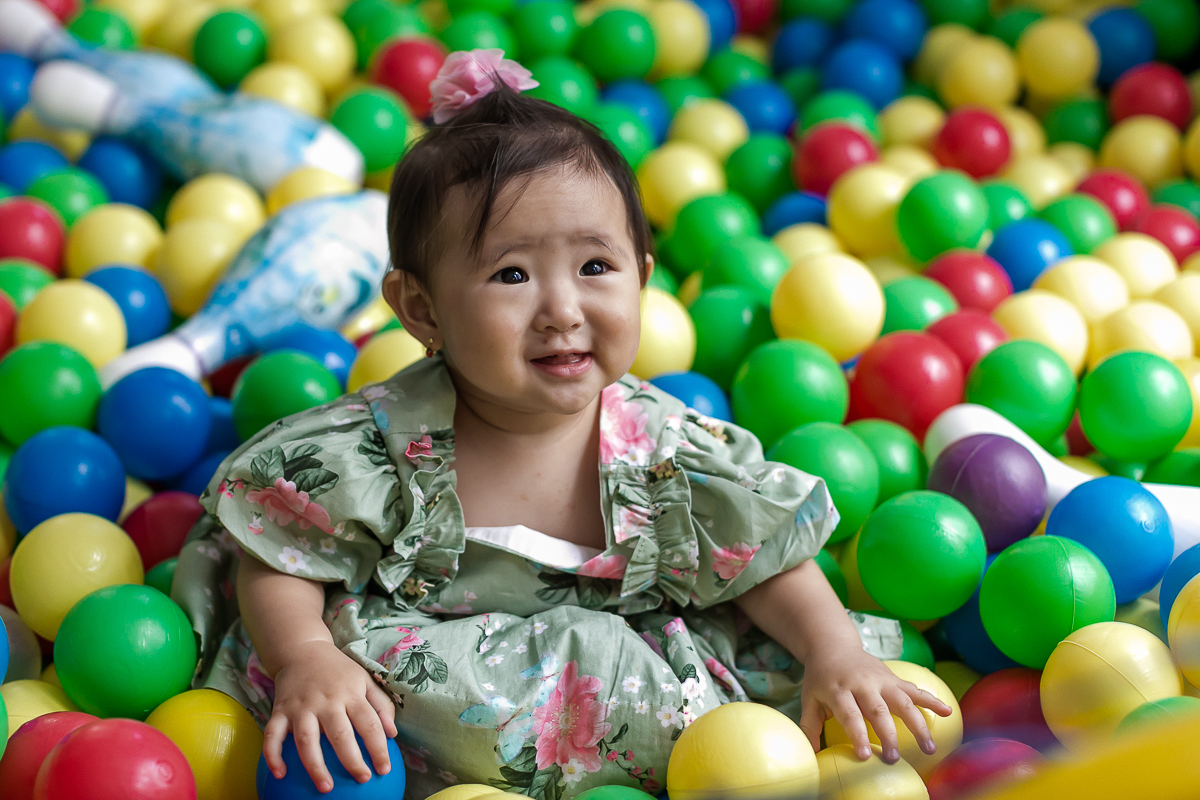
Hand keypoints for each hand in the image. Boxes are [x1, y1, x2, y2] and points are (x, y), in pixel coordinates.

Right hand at [263, 640, 399, 792]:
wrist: (303, 651)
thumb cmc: (339, 671)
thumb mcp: (365, 680)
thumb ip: (382, 705)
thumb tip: (392, 734)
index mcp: (350, 694)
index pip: (369, 723)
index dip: (378, 748)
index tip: (384, 769)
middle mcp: (326, 701)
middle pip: (340, 734)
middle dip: (352, 760)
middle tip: (362, 779)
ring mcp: (301, 706)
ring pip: (307, 740)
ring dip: (315, 766)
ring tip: (326, 787)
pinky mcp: (280, 710)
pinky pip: (273, 735)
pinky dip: (273, 755)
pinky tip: (280, 774)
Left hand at [798, 645, 952, 764]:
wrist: (833, 646)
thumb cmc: (821, 678)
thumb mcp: (809, 698)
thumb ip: (810, 725)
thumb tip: (811, 754)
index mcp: (838, 690)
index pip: (849, 714)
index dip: (857, 734)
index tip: (866, 756)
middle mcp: (862, 684)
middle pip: (878, 710)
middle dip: (888, 735)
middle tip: (894, 758)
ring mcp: (881, 680)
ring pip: (902, 701)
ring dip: (917, 724)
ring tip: (929, 748)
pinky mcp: (893, 678)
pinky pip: (915, 689)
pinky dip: (932, 699)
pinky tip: (948, 711)